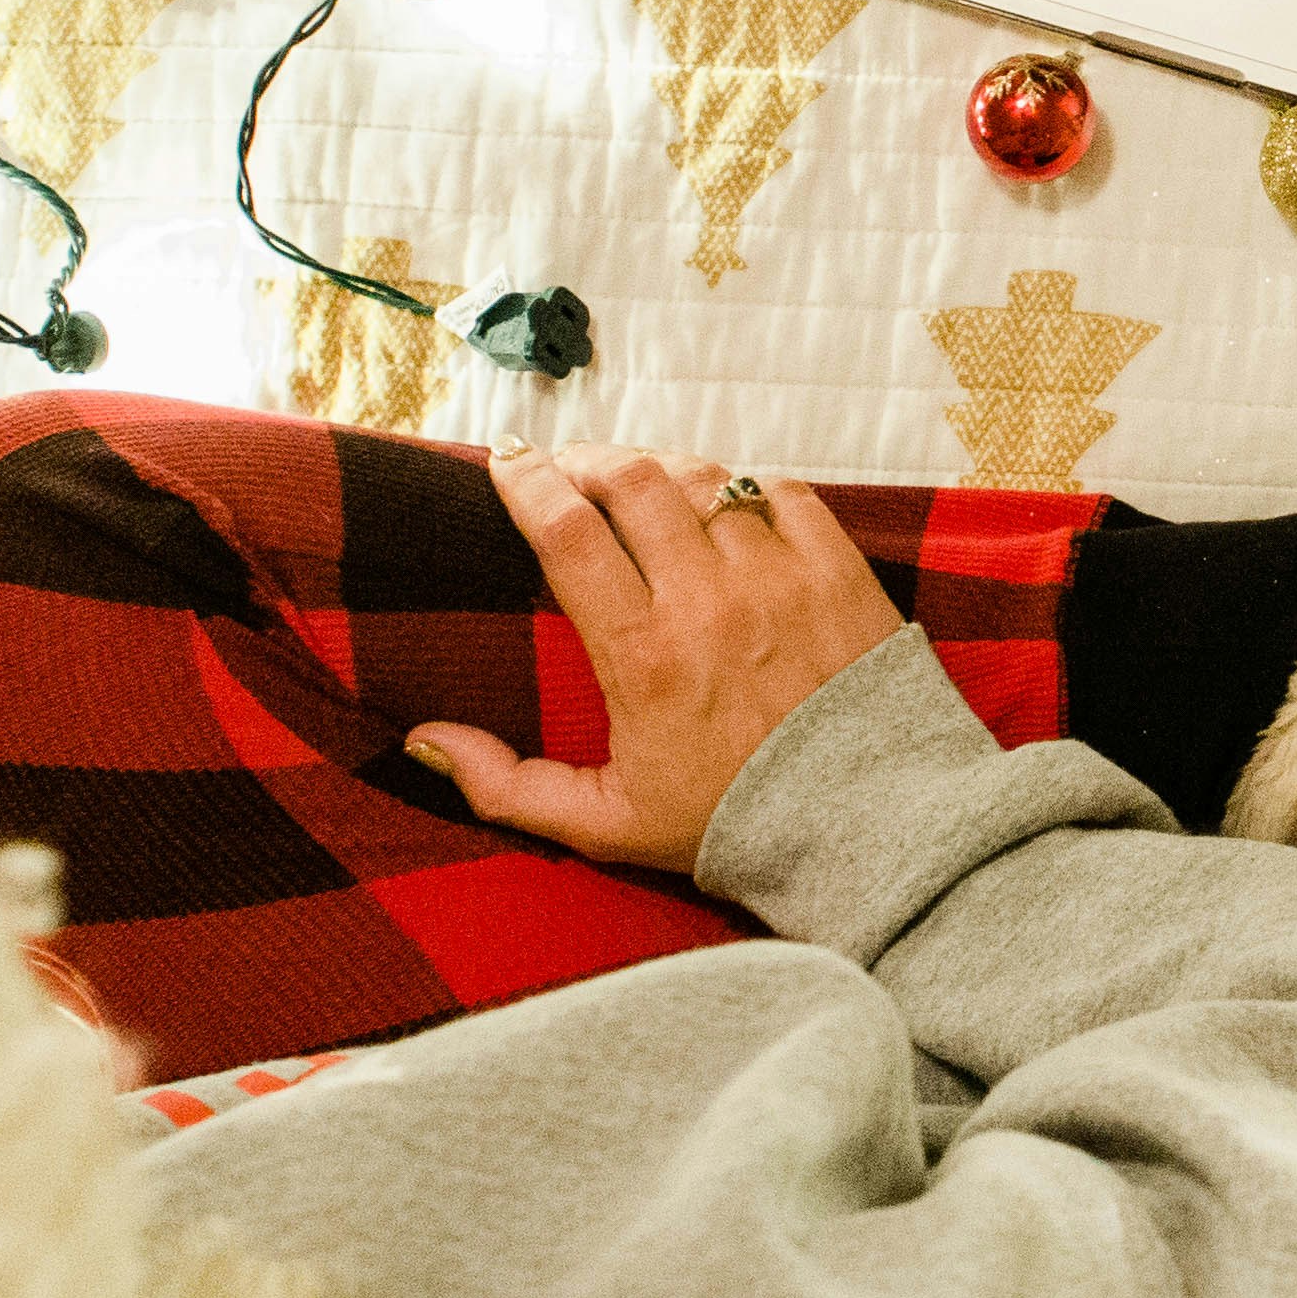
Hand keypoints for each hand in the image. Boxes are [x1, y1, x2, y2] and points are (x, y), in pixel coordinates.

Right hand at [404, 445, 902, 871]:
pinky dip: (746, 486)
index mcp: (644, 656)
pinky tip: (727, 505)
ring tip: (643, 486)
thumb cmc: (736, 827)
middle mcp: (710, 602)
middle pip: (633, 481)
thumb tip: (425, 742)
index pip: (568, 532)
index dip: (526, 481)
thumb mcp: (606, 824)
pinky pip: (782, 491)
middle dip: (587, 460)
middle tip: (569, 471)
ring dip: (663, 470)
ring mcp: (781, 578)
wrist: (871, 836)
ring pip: (707, 478)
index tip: (506, 462)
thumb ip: (507, 787)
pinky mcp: (841, 572)